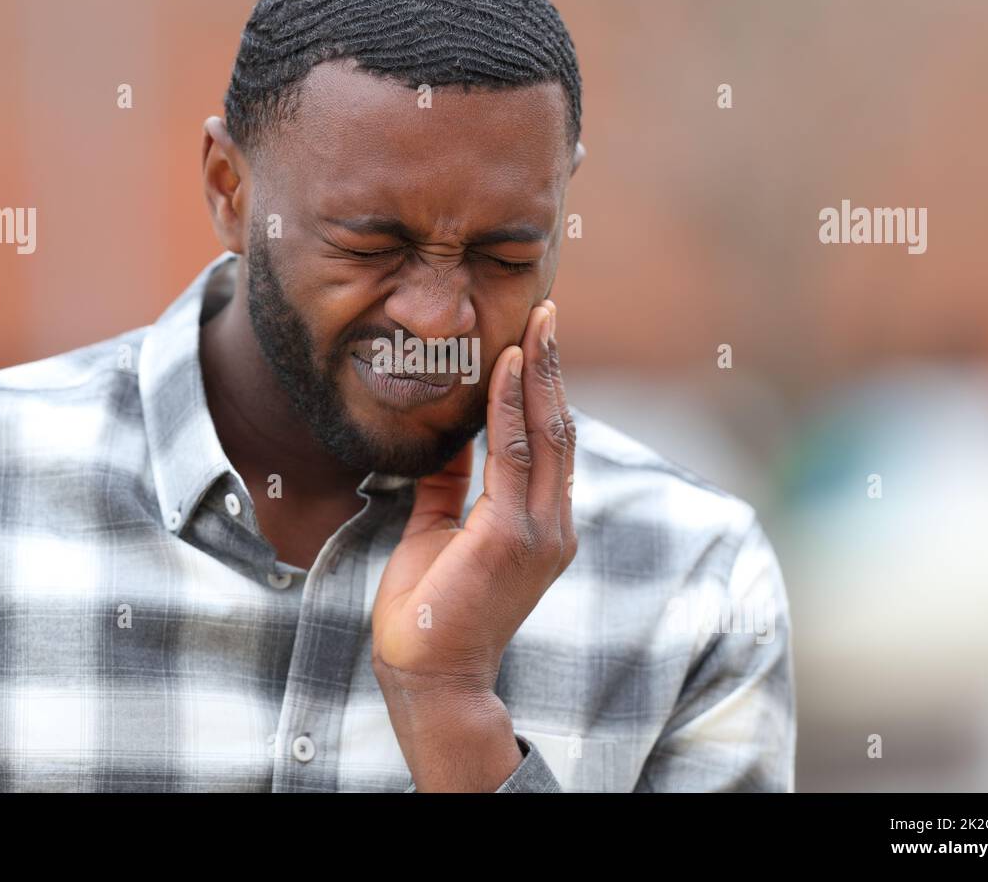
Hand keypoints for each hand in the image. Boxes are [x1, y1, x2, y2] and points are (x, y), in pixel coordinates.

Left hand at [371, 299, 576, 786]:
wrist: (427, 675)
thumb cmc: (430, 611)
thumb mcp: (438, 531)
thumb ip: (450, 485)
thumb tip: (445, 440)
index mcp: (540, 526)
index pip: (549, 444)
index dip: (546, 390)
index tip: (535, 341)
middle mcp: (552, 525)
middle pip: (560, 429)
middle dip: (552, 368)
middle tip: (546, 312)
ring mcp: (539, 531)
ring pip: (546, 433)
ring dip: (539, 373)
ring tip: (535, 323)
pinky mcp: (512, 536)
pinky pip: (512, 454)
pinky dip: (509, 406)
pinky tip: (503, 367)